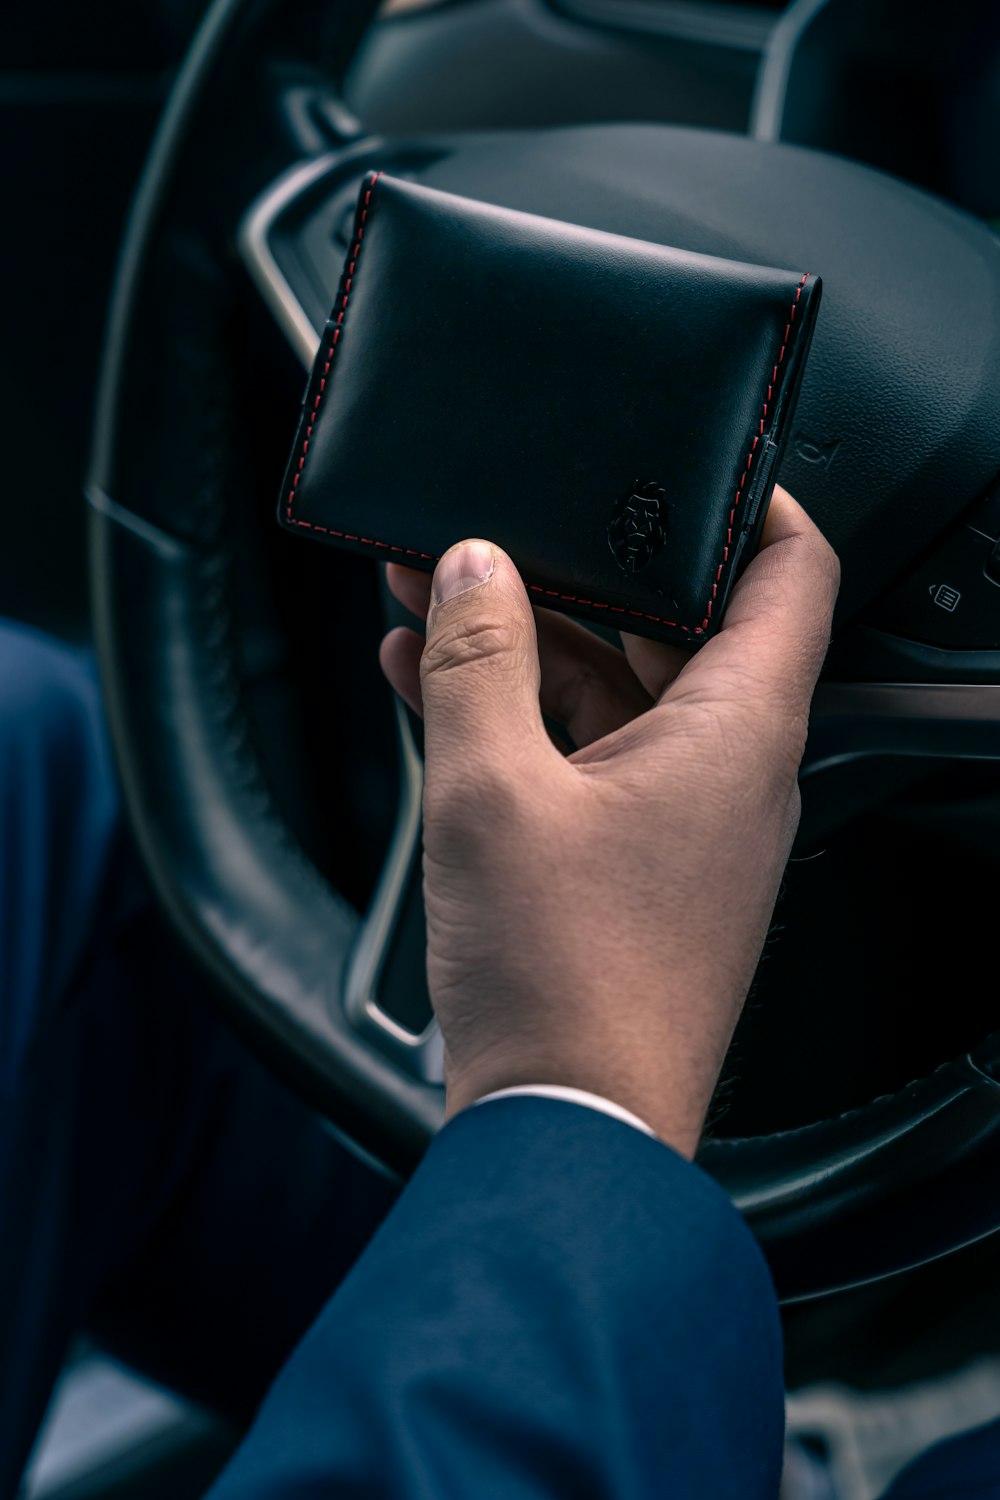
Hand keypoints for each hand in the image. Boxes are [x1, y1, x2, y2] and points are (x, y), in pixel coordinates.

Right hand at [379, 487, 838, 1156]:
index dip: (752, 503)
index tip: (696, 461)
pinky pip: (594, 759)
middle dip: (585, 574)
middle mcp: (733, 774)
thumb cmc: (563, 982)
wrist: (569, 1127)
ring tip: (437, 608)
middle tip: (500, 536)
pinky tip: (437, 690)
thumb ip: (479, 659)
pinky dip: (529, 718)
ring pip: (623, 695)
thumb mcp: (491, 790)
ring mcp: (687, 823)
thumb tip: (472, 569)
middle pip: (681, 628)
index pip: (793, 575)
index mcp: (738, 735)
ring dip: (536, 647)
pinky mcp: (643, 866)